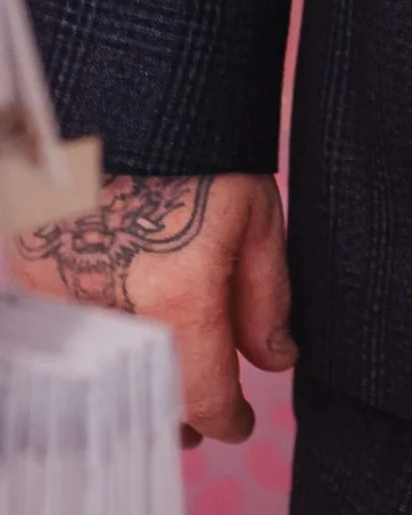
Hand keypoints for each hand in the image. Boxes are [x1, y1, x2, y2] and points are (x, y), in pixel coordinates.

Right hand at [11, 172, 291, 445]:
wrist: (124, 91)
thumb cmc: (200, 148)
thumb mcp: (256, 216)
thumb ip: (265, 298)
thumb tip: (274, 362)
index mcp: (181, 299)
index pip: (204, 401)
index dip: (227, 421)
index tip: (236, 423)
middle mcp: (117, 310)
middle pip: (148, 398)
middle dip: (179, 412)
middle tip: (203, 411)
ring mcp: (67, 293)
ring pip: (105, 371)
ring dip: (137, 379)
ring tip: (166, 373)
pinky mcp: (34, 272)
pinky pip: (72, 328)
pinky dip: (101, 338)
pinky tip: (127, 323)